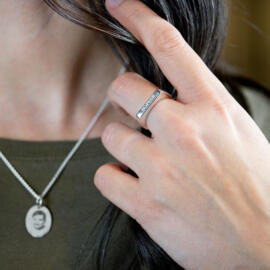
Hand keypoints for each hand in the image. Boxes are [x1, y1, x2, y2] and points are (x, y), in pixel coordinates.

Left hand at [94, 0, 269, 268]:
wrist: (265, 247)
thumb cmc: (256, 189)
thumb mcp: (238, 134)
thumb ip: (201, 110)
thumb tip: (168, 98)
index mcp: (213, 109)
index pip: (168, 47)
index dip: (138, 19)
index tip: (118, 6)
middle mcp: (184, 131)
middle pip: (123, 88)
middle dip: (123, 99)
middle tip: (135, 116)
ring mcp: (161, 168)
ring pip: (110, 135)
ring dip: (122, 145)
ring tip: (144, 161)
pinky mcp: (145, 203)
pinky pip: (104, 175)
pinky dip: (114, 178)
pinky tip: (135, 185)